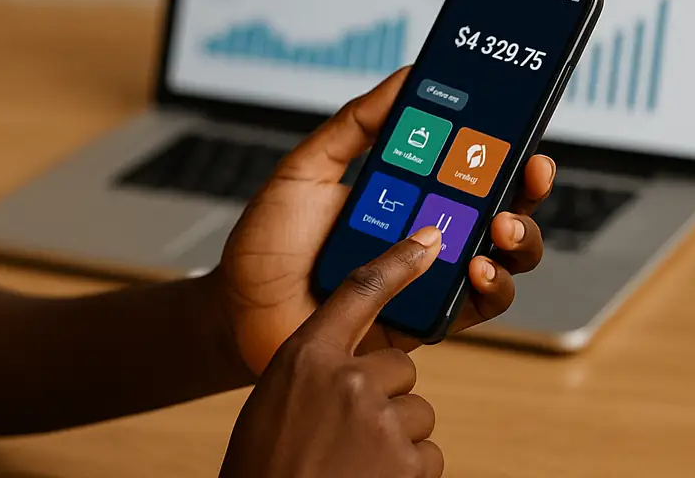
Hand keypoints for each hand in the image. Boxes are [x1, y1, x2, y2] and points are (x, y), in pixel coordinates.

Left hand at [213, 69, 555, 375]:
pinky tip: (477, 268)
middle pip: (504, 206)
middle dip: (528, 188)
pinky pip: (479, 308)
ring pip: (505, 258)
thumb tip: (408, 74)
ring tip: (499, 225)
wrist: (240, 313)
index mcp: (407, 191)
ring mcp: (432, 277)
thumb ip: (357, 125)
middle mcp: (428, 232)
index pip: (470, 164)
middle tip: (529, 170)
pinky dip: (491, 287)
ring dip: (519, 238)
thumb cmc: (268, 244)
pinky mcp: (427, 320)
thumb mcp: (306, 169)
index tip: (522, 122)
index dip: (504, 145)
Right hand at [219, 230, 444, 477]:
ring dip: (397, 440)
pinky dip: (408, 474)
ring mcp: (379, 420)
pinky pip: (429, 456)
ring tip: (355, 464)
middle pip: (400, 368)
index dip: (397, 262)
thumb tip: (365, 371)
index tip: (430, 240)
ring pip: (417, 414)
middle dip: (386, 399)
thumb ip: (318, 373)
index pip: (358, 292)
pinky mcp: (407, 462)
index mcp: (305, 356)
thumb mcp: (278, 401)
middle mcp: (345, 378)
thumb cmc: (264, 465)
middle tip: (349, 435)